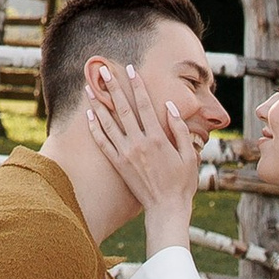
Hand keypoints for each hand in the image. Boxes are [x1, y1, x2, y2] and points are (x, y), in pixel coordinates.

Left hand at [85, 59, 204, 248]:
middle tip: (103, 70)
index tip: (131, 69)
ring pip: (108, 124)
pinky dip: (95, 128)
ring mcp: (126, 154)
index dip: (137, 86)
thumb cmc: (182, 183)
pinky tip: (89, 115)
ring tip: (89, 88)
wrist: (166, 209)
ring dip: (98, 104)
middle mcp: (139, 144)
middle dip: (113, 88)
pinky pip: (103, 143)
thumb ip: (180, 130)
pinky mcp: (118, 165)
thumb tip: (170, 107)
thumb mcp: (189, 155)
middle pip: (123, 109)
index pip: (145, 105)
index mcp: (158, 139)